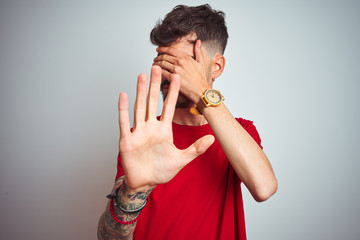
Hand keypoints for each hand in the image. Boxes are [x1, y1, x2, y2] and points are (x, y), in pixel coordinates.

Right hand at [118, 66, 214, 191]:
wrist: (145, 182)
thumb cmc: (161, 171)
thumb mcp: (182, 159)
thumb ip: (196, 148)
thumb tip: (212, 139)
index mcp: (164, 130)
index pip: (169, 107)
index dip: (173, 92)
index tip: (177, 77)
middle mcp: (151, 127)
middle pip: (153, 102)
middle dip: (155, 85)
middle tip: (157, 67)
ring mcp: (138, 132)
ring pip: (140, 108)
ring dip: (140, 92)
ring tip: (142, 76)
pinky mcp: (127, 139)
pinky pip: (124, 122)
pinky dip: (123, 109)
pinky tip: (123, 95)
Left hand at [153, 40, 210, 102]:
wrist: (201, 90)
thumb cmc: (201, 79)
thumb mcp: (201, 63)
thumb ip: (198, 51)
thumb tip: (198, 42)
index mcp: (186, 57)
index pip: (170, 50)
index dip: (162, 49)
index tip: (158, 49)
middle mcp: (180, 62)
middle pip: (164, 56)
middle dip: (158, 57)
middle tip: (155, 59)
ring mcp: (177, 69)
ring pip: (162, 63)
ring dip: (156, 64)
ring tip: (154, 65)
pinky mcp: (173, 78)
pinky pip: (162, 72)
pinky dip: (158, 71)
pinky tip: (156, 72)